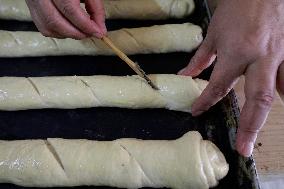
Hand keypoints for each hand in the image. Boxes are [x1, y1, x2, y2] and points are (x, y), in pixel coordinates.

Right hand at [25, 0, 106, 38]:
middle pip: (56, 21)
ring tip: (81, 31)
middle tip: (91, 34)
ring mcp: (33, 1)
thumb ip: (96, 9)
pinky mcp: (32, 8)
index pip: (70, 9)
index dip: (85, 25)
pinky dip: (59, 33)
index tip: (99, 33)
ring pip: (48, 27)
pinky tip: (69, 29)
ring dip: (68, 34)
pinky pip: (44, 28)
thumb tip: (100, 30)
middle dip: (77, 33)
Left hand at [179, 0, 283, 156]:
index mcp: (238, 52)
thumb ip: (201, 58)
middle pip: (257, 99)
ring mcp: (279, 57)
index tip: (197, 112)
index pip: (218, 86)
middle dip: (249, 127)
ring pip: (276, 92)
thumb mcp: (213, 32)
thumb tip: (186, 75)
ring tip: (255, 135)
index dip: (206, 102)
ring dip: (266, 115)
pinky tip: (280, 102)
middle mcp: (260, 58)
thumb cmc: (237, 6)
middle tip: (242, 148)